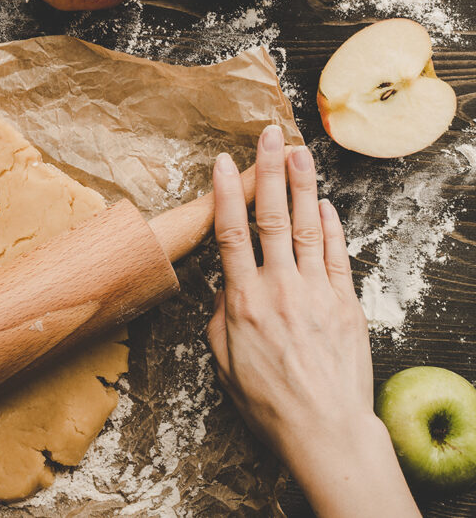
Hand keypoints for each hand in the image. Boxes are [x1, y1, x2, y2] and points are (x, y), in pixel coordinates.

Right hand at [207, 125, 418, 517]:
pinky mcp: (345, 303)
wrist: (324, 428)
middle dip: (268, 171)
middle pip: (270, 217)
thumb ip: (218, 319)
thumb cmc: (269, 402)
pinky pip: (336, 255)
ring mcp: (315, 292)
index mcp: (243, 301)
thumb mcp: (224, 363)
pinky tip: (323, 203)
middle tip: (269, 135)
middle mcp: (279, 287)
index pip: (231, 234)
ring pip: (305, 226)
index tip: (221, 163)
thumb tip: (224, 288)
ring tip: (301, 151)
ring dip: (302, 185)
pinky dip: (330, 226)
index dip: (225, 195)